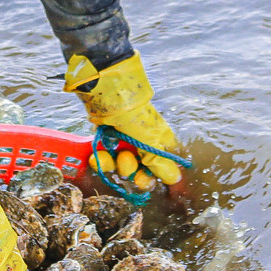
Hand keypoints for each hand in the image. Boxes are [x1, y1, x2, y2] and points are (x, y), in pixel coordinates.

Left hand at [64, 52, 184, 185]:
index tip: (141, 180)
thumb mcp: (149, 139)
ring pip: (119, 164)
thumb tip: (175, 179)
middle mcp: (142, 141)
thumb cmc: (132, 113)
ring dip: (112, 165)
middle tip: (125, 163)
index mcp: (159, 140)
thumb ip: (159, 161)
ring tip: (107, 156)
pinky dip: (100, 159)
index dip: (151, 177)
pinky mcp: (106, 135)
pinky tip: (95, 158)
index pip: (160, 167)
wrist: (105, 90)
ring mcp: (124, 138)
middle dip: (129, 170)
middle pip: (138, 168)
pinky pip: (105, 155)